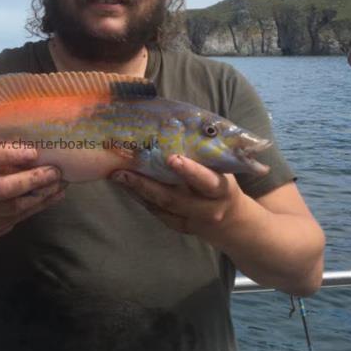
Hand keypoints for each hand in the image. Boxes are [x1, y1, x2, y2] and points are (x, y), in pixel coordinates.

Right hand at [0, 144, 65, 239]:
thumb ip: (4, 149)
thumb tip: (39, 139)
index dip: (9, 155)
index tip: (33, 153)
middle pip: (0, 187)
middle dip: (32, 179)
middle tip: (54, 171)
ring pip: (14, 206)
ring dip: (41, 194)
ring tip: (59, 182)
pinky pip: (21, 216)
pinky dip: (41, 204)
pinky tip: (55, 194)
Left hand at [111, 155, 245, 238]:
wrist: (233, 222)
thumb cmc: (223, 185)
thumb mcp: (223, 171)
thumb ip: (206, 156)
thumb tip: (178, 123)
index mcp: (222, 190)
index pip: (207, 181)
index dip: (190, 171)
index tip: (172, 159)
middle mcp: (208, 209)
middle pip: (174, 198)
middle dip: (147, 184)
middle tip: (124, 170)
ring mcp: (192, 221)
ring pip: (162, 206)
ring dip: (137, 190)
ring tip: (117, 176)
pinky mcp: (180, 227)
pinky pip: (158, 214)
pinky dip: (142, 199)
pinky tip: (127, 186)